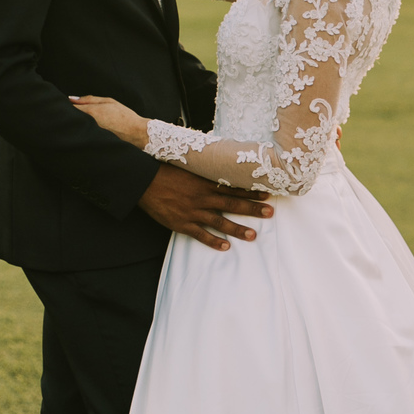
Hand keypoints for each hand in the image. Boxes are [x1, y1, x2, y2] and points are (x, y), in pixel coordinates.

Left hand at [71, 94, 147, 146]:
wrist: (135, 132)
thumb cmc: (124, 115)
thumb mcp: (108, 101)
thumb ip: (89, 99)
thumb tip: (72, 98)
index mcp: (91, 112)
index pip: (70, 107)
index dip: (67, 105)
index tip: (67, 102)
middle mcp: (89, 123)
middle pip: (71, 117)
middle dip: (69, 113)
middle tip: (73, 110)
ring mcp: (90, 133)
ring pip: (76, 125)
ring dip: (76, 122)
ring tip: (86, 119)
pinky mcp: (93, 140)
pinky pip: (83, 133)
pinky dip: (83, 129)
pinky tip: (90, 128)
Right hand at [138, 165, 273, 251]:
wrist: (144, 181)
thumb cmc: (165, 171)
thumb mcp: (188, 167)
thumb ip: (204, 171)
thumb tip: (219, 166)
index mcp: (205, 182)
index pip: (233, 187)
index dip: (251, 191)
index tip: (267, 194)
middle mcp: (202, 197)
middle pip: (232, 204)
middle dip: (252, 209)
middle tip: (269, 213)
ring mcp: (193, 212)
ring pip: (220, 222)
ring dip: (237, 229)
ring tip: (253, 235)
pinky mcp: (182, 223)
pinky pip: (200, 234)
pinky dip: (213, 241)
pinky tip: (225, 247)